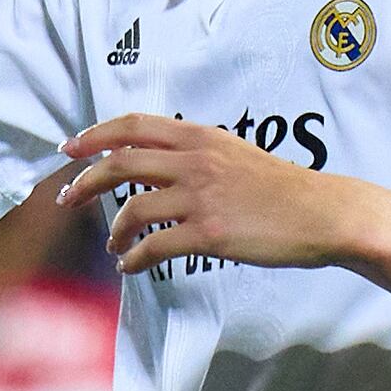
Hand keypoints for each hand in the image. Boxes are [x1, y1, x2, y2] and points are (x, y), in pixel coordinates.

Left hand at [52, 115, 352, 275]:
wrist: (322, 213)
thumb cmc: (283, 190)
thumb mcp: (236, 155)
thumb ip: (197, 156)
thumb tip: (159, 169)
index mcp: (202, 138)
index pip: (134, 126)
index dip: (95, 135)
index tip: (69, 148)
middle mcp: (196, 161)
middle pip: (120, 163)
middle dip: (84, 182)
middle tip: (67, 199)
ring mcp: (201, 197)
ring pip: (132, 209)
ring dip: (113, 230)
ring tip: (113, 243)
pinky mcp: (209, 234)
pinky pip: (153, 247)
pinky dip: (132, 259)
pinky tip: (130, 265)